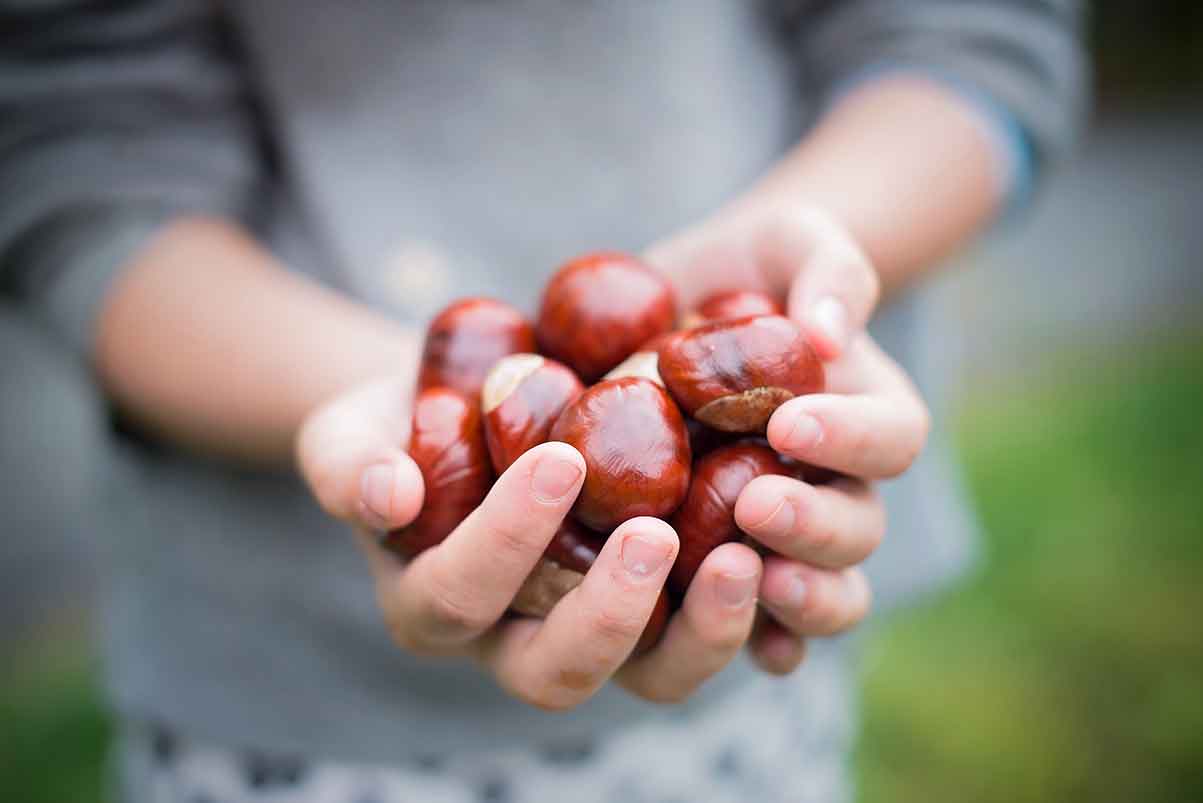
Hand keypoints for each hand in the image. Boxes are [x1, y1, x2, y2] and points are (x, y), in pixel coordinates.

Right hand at [297, 377, 765, 708]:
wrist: (477, 408)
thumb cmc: (407, 419)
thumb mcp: (353, 427)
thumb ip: (349, 462)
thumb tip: (387, 495)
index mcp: (433, 602)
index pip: (459, 596)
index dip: (503, 542)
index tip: (557, 458)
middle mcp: (512, 640)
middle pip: (555, 672)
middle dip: (605, 615)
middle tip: (654, 535)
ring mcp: (595, 631)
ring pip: (649, 676)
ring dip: (699, 631)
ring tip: (742, 558)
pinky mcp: (664, 606)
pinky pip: (709, 630)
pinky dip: (751, 609)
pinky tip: (780, 553)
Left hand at [647, 202, 929, 673]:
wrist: (679, 309)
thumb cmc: (746, 267)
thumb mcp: (788, 239)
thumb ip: (828, 270)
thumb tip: (832, 334)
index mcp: (865, 415)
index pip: (891, 440)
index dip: (850, 438)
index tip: (787, 420)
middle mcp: (837, 487)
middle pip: (859, 529)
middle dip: (814, 524)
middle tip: (755, 504)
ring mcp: (785, 535)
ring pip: (827, 591)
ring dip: (799, 596)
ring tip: (751, 580)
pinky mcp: (724, 561)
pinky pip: (758, 624)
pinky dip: (759, 642)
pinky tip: (738, 647)